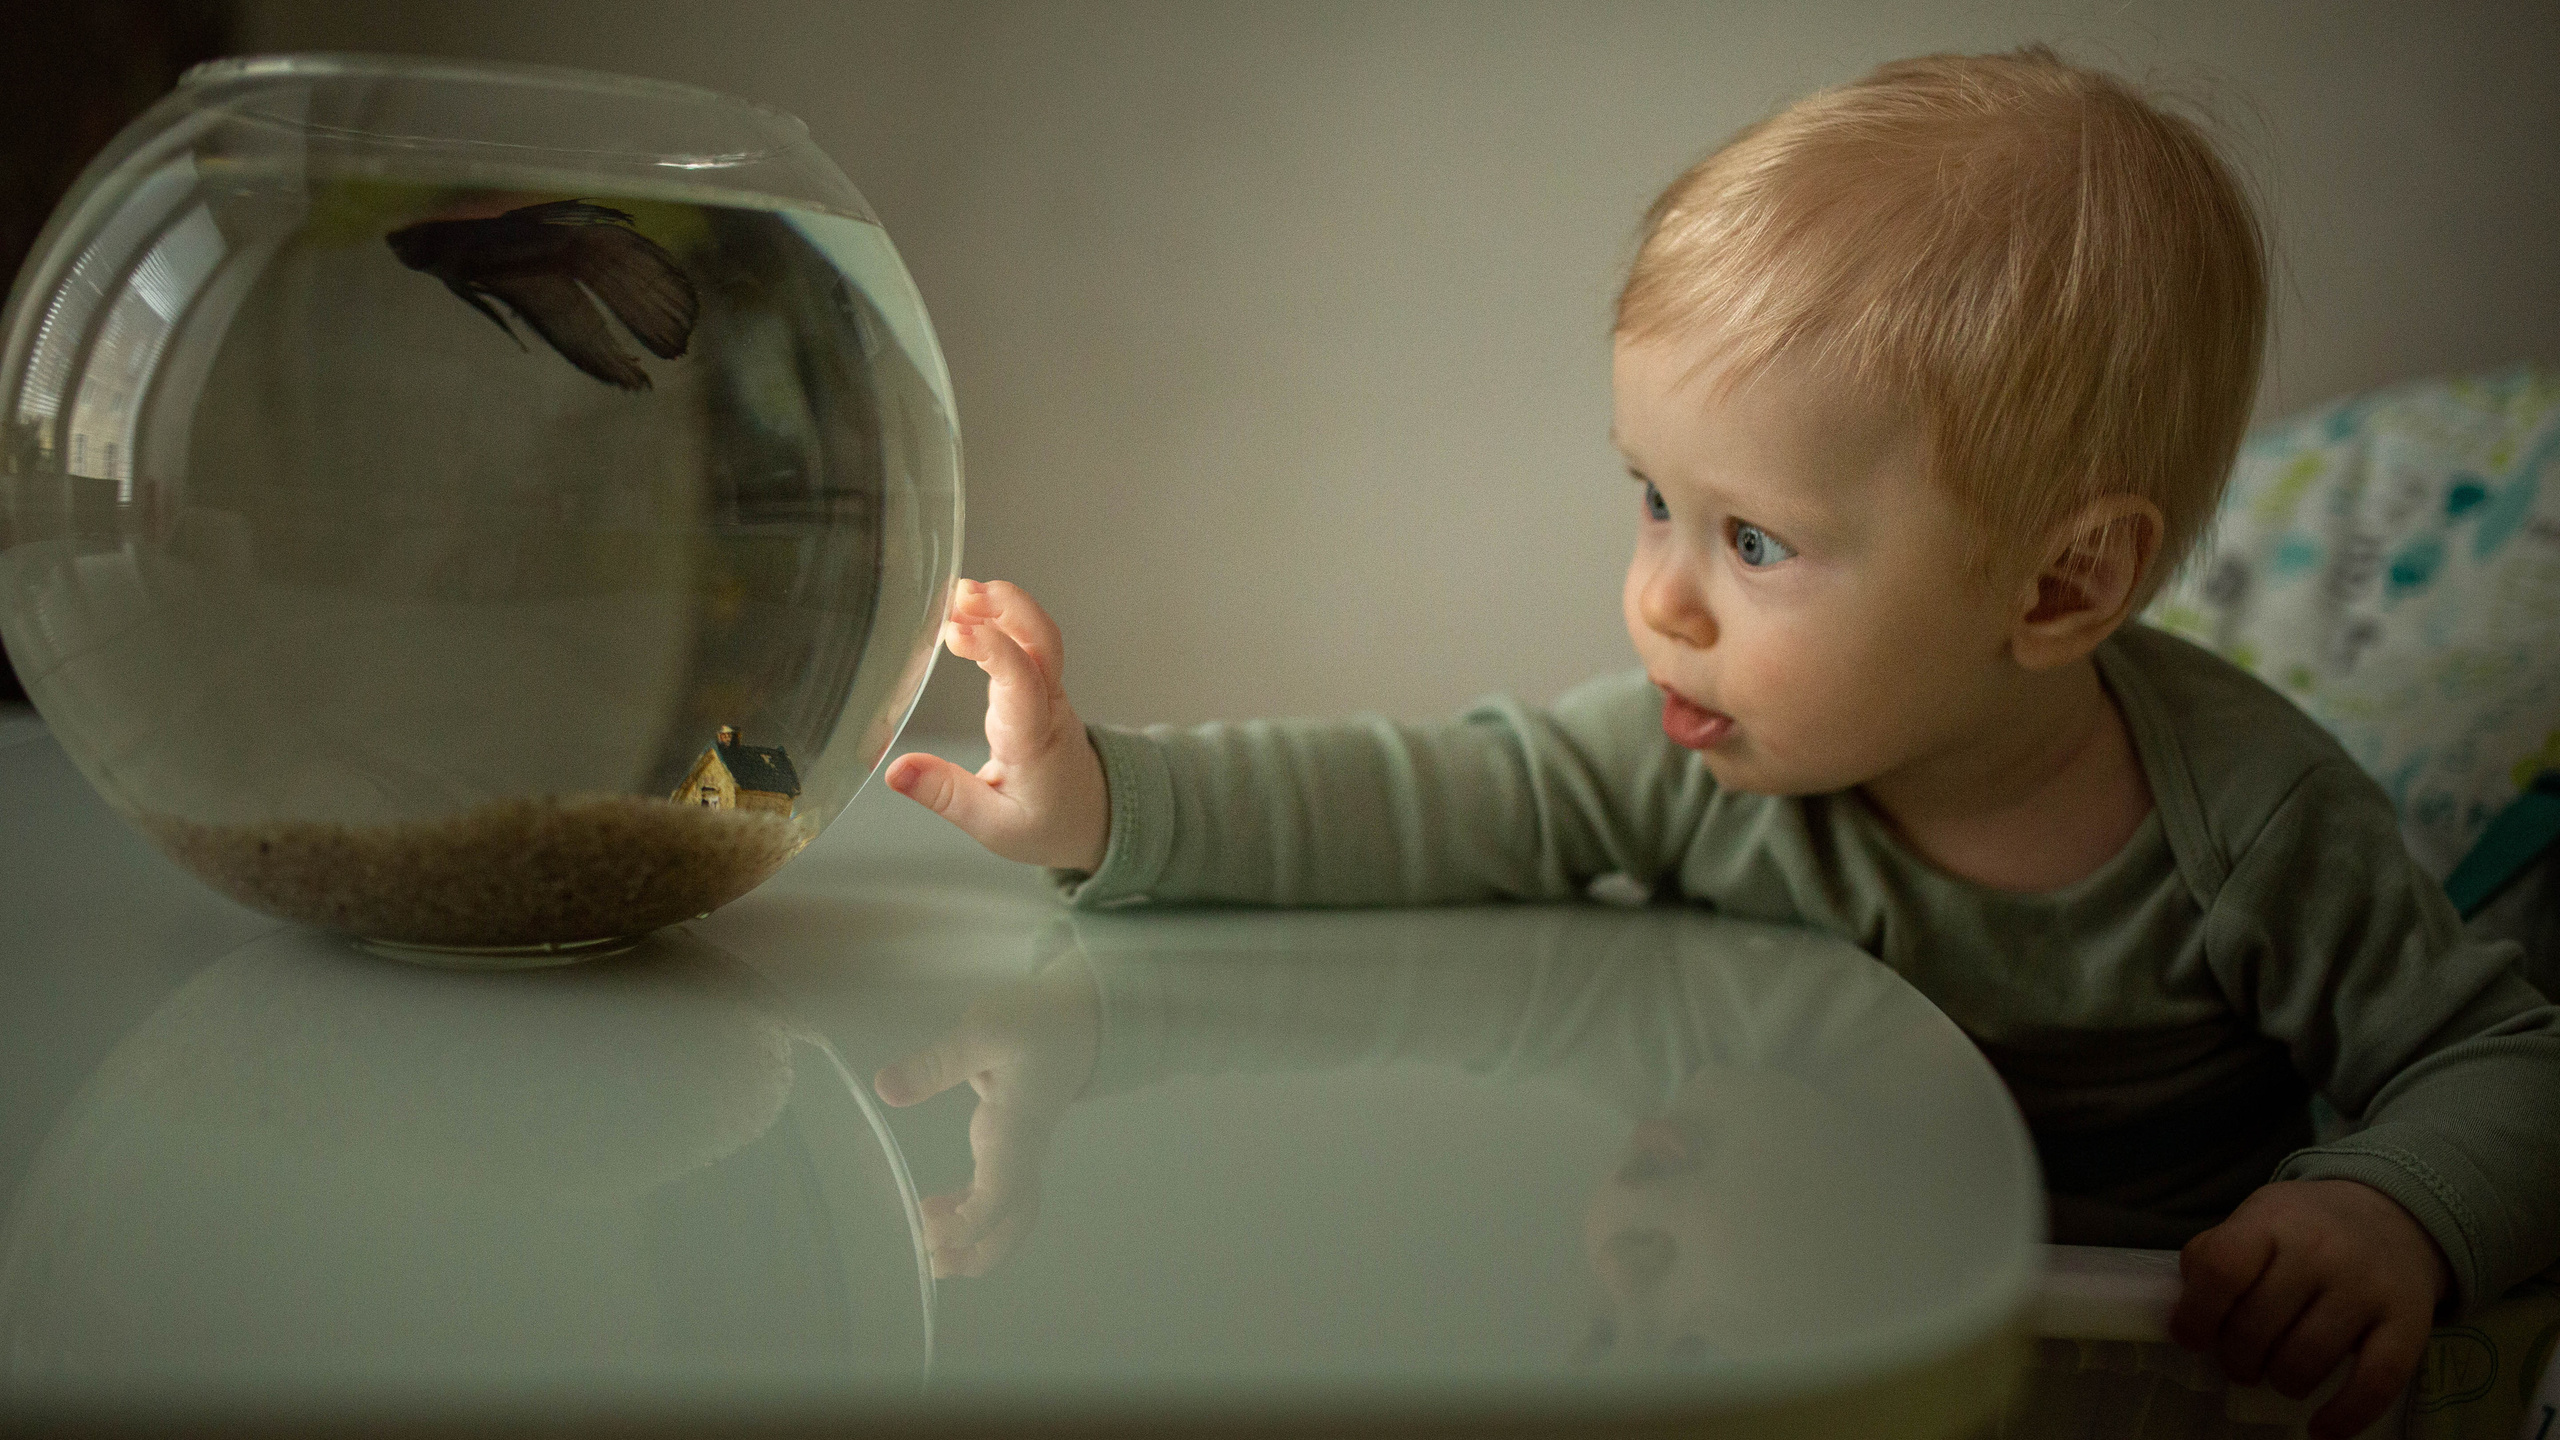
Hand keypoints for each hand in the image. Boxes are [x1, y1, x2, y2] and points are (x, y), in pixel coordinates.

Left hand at [872, 960, 1101, 1276]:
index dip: (970, 1223)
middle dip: (980, 1252)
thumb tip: (885, 1089)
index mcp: (1019, 1129)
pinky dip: (969, 1213)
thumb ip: (937, 1062)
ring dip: (976, 1241)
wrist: (1074, 1021)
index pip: (1002, 1191)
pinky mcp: (1012, 1146)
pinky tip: (934, 1208)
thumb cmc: (1033, 1023)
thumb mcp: (984, 1030)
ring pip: (1010, 1215)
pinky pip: (997, 1196)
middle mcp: (1025, 1152)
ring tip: (928, 1249)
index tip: (930, 1234)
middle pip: (1015, 1221)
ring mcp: (1022, 1152)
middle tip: (933, 1265)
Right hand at [885, 578, 1110, 870]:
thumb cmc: (1046, 824)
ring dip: (1002, 607)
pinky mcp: (1039, 688)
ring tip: (956, 593)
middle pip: (1043, 641)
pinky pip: (1027, 645)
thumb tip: (896, 771)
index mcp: (1034, 740)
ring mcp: (1047, 692)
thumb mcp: (993, 827)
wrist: (1094, 820)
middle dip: (1007, 608)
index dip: (992, 649)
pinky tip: (967, 610)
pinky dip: (1000, 621)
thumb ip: (945, 795)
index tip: (954, 631)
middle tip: (961, 592)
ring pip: (1037, 636)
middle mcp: (1046, 706)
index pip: (1022, 681)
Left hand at [2170, 1178, 2454, 1438]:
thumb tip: (2186, 1315)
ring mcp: (2367, 1287)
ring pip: (2306, 1361)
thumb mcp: (2255, 1218)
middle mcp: (2321, 1251)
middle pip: (2257, 1326)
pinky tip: (2321, 1428)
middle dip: (2236, 1358)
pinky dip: (2344, 1417)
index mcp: (2272, 1220)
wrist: (2390, 1215)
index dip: (2196, 1314)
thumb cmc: (2304, 1227)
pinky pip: (2376, 1384)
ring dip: (2280, 1381)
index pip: (2221, 1269)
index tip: (2190, 1338)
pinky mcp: (2410, 1323)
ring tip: (2278, 1374)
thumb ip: (2216, 1256)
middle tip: (2240, 1362)